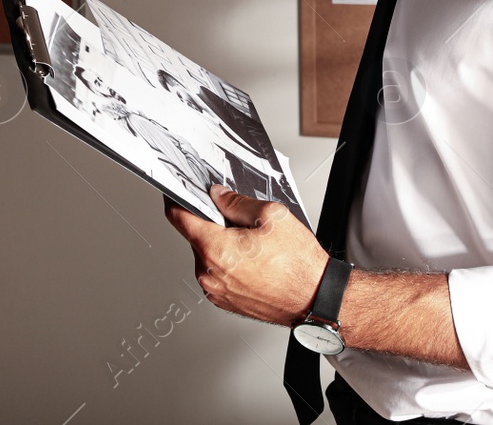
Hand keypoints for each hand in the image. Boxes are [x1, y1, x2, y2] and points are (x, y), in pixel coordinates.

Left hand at [165, 185, 327, 326]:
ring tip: (253, 246)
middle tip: (240, 221)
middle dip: (212, 223)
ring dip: (221, 245)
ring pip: (207, 255)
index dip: (176, 199)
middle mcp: (210, 274)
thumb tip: (218, 195)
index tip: (176, 192)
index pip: (178, 218)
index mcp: (216, 250)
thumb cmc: (299, 265)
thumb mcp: (272, 215)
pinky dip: (228, 263)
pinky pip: (217, 273)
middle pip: (195, 236)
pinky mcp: (225, 301)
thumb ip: (237, 202)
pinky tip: (253, 261)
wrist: (316, 299)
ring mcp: (216, 291)